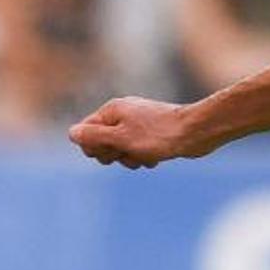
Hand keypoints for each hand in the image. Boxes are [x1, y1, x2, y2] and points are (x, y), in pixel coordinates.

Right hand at [70, 97, 209, 168]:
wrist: (197, 132)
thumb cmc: (159, 135)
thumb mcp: (121, 138)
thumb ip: (94, 136)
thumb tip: (72, 134)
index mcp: (112, 110)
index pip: (85, 132)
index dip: (94, 147)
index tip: (111, 151)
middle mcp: (124, 114)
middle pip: (102, 142)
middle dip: (113, 154)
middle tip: (129, 152)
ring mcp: (139, 123)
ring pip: (121, 150)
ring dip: (130, 159)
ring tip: (146, 156)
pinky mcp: (153, 134)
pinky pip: (138, 151)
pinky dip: (144, 157)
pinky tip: (156, 159)